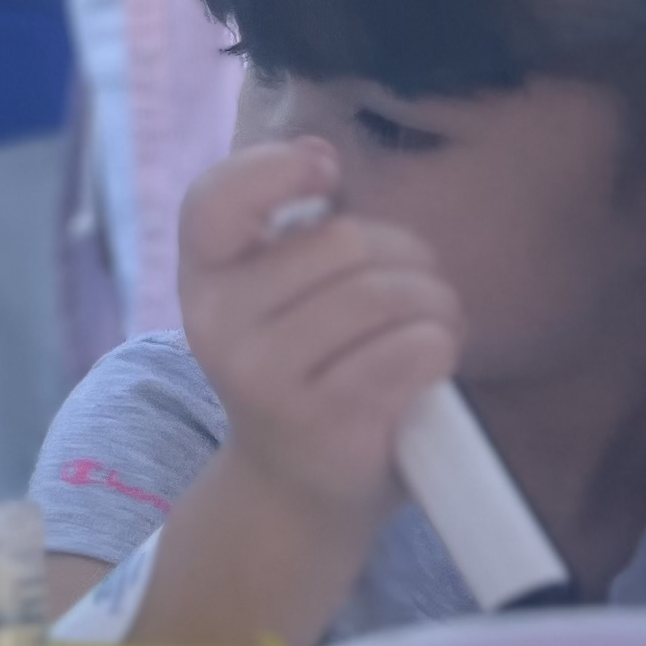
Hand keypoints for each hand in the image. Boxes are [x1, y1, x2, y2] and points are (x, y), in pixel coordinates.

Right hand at [179, 137, 465, 530]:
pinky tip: (432, 361)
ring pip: (385, 293)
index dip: (274, 170)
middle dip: (408, 256)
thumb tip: (320, 154)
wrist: (295, 490)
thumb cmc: (306, 370)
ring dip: (437, 303)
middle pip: (343, 242)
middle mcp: (217, 324)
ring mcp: (264, 376)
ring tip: (436, 324)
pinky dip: (442, 346)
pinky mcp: (323, 419)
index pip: (214, 201)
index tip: (328, 174)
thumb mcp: (274, 294)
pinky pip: (412, 349)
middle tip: (418, 289)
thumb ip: (295, 227)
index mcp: (203, 278)